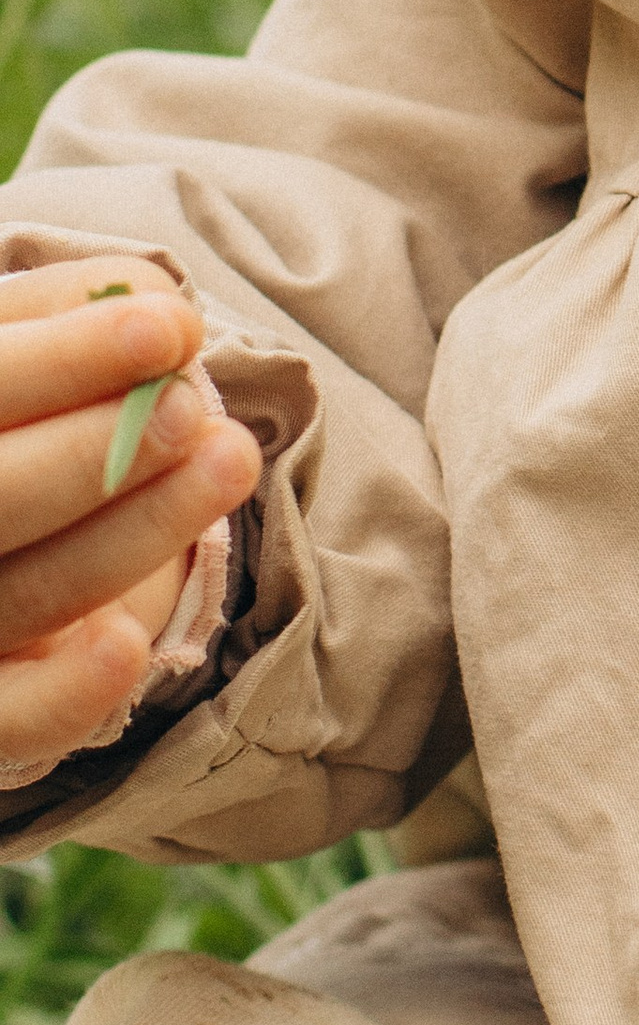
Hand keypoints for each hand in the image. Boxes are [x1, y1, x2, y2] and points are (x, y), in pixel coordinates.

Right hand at [0, 258, 261, 777]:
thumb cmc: (22, 411)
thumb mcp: (31, 347)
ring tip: (231, 462)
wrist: (15, 506)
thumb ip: (69, 314)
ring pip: (23, 593)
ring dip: (132, 534)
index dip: (63, 359)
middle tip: (192, 410)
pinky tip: (126, 647)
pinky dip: (64, 692)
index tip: (170, 327)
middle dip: (97, 454)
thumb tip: (153, 305)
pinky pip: (11, 720)